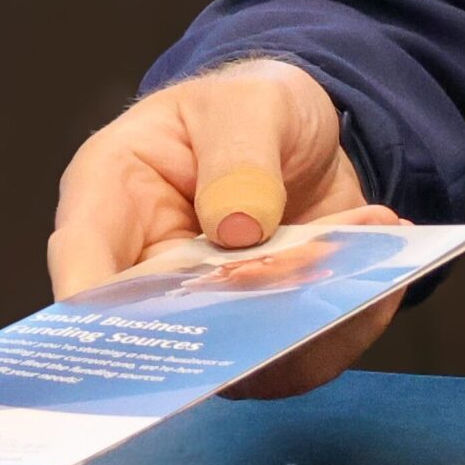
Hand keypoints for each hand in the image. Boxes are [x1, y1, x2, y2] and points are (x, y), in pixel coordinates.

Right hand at [49, 60, 397, 398]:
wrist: (307, 134)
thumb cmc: (250, 107)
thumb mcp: (248, 104)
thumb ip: (239, 155)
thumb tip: (236, 228)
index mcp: (110, 196)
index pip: (82, 261)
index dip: (94, 307)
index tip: (132, 328)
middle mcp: (145, 269)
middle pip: (161, 327)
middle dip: (236, 312)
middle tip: (306, 268)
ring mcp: (204, 311)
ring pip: (236, 357)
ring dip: (305, 320)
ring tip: (365, 249)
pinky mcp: (259, 334)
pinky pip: (294, 360)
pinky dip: (344, 324)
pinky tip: (382, 269)